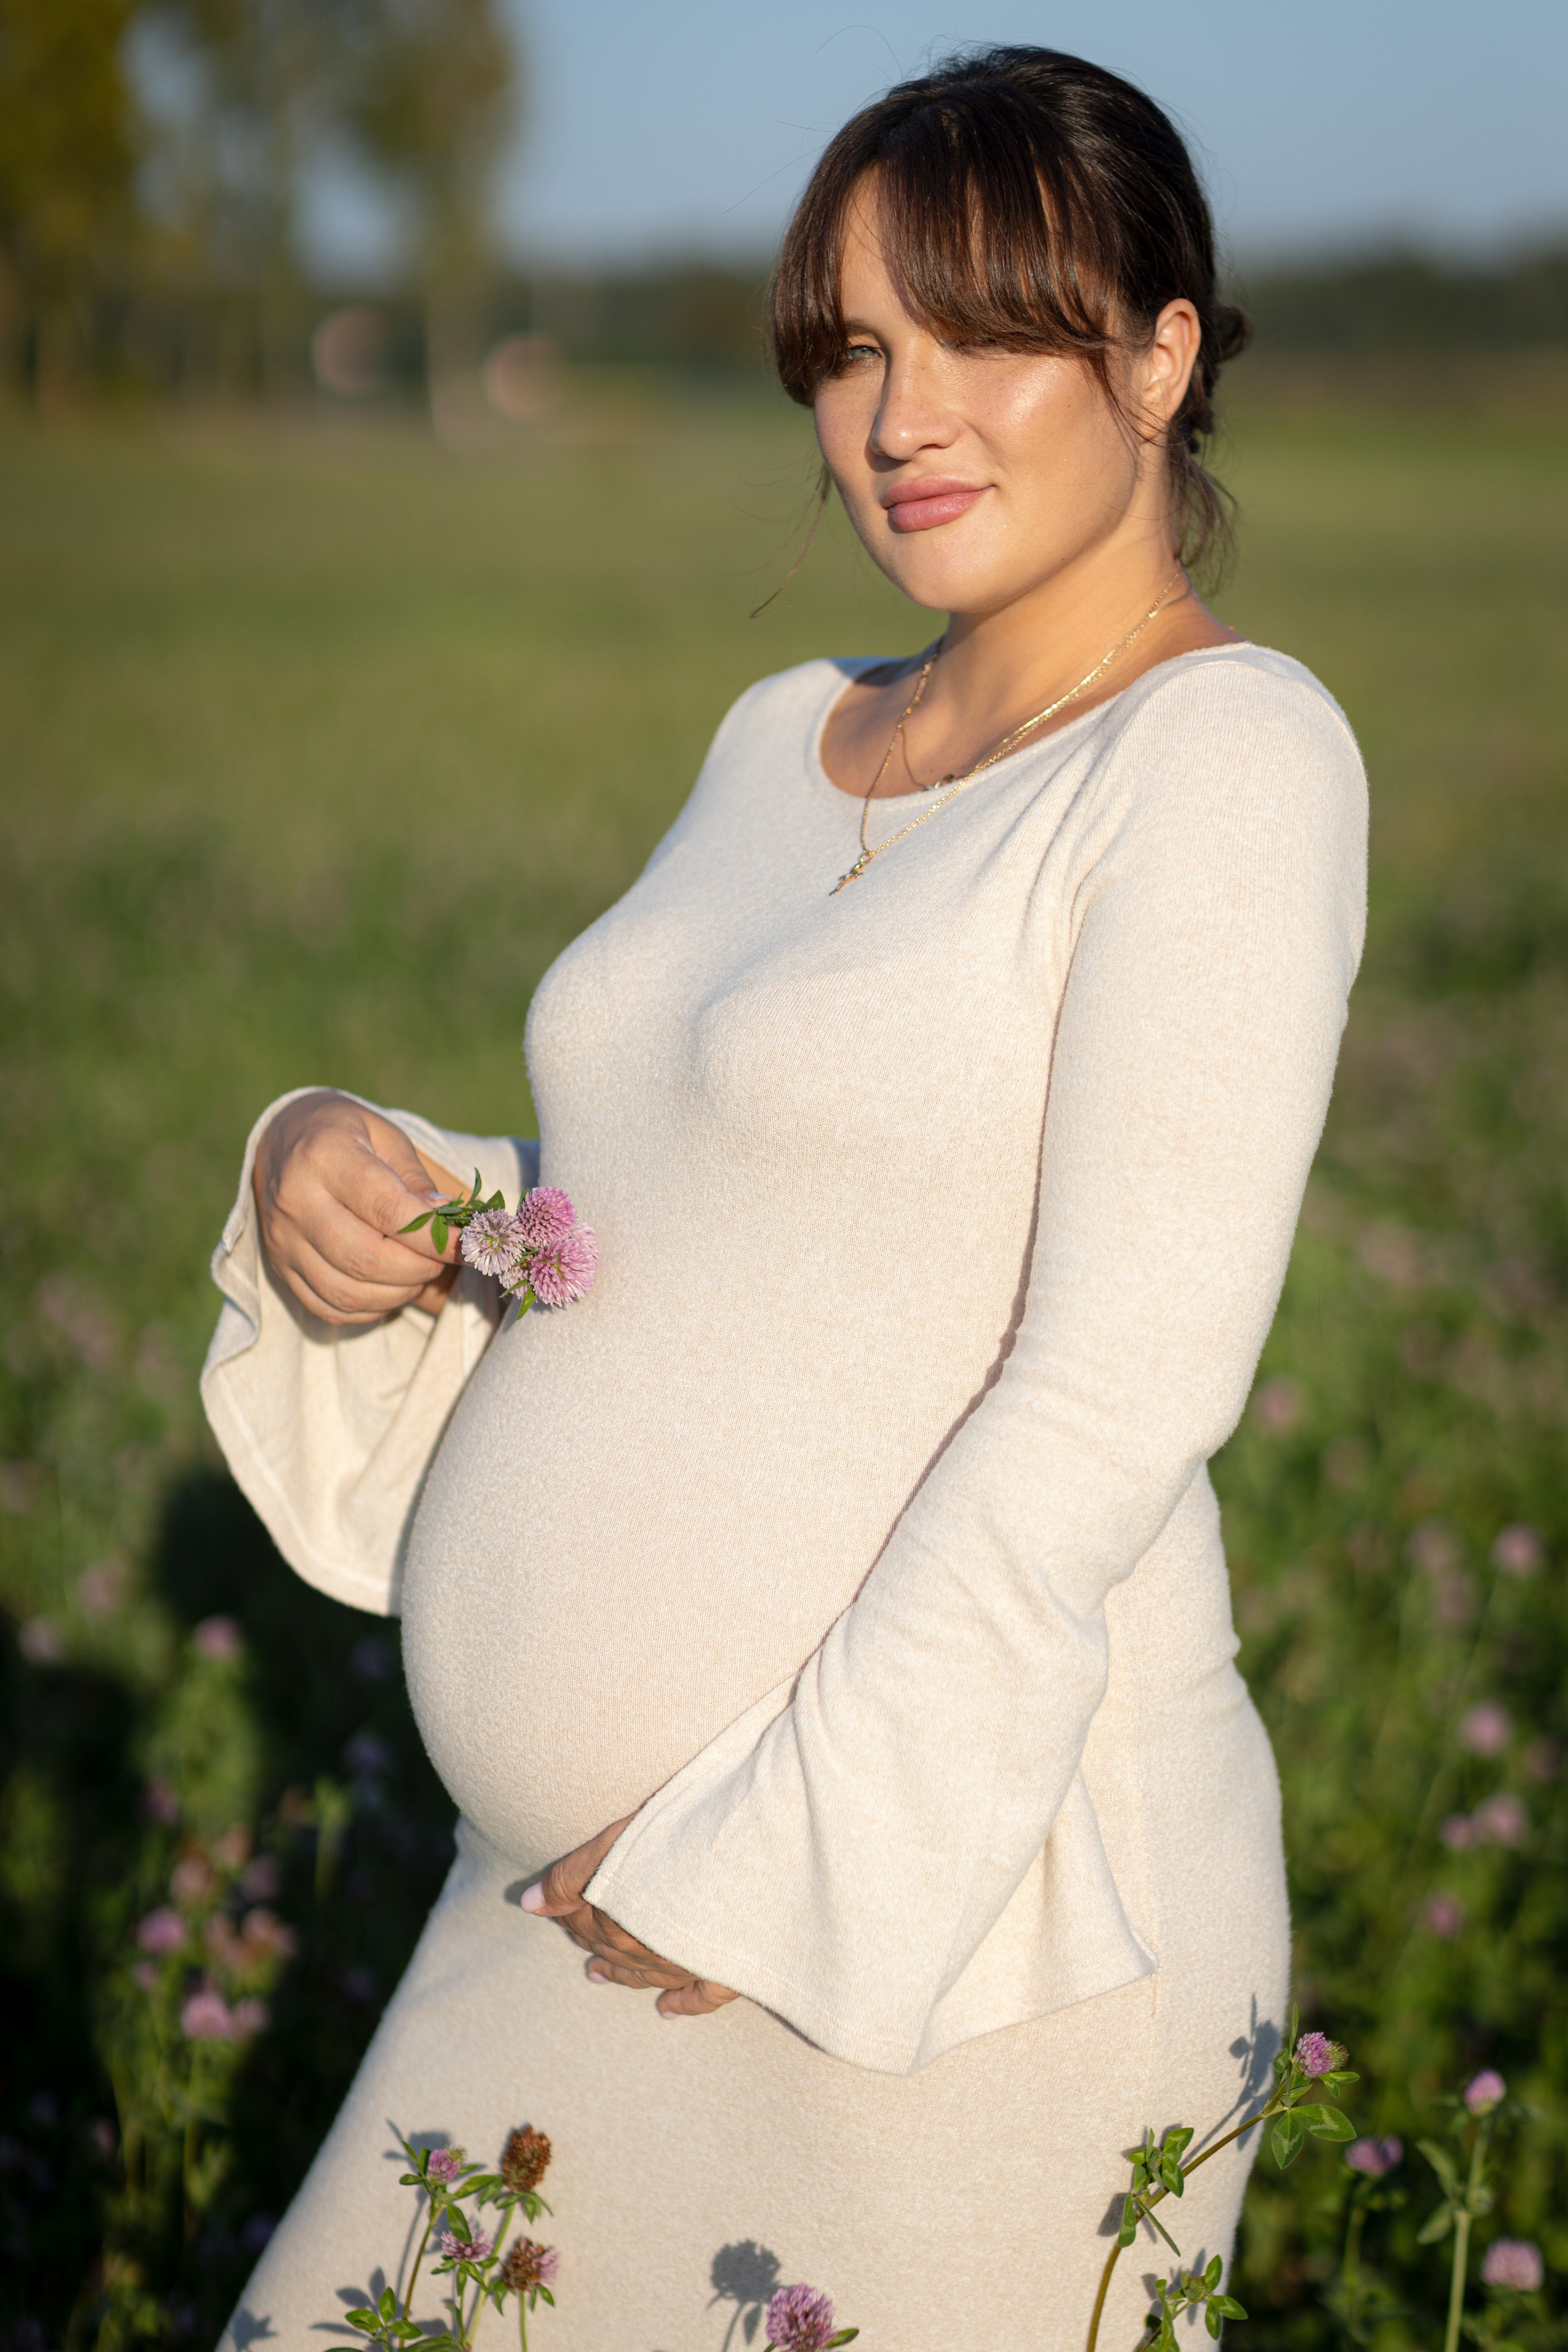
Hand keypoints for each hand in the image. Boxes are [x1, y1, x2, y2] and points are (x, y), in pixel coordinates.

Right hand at [253, 1090, 464, 1326]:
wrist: (282, 1141)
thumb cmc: (347, 1134)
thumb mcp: (387, 1137)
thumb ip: (416, 1181)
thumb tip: (448, 1225)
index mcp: (325, 1157)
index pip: (387, 1210)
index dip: (435, 1236)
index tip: (470, 1244)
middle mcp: (295, 1202)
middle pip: (366, 1259)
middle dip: (420, 1269)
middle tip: (443, 1258)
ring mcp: (282, 1241)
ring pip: (347, 1292)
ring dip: (398, 1293)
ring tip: (419, 1272)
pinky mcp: (280, 1268)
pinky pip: (328, 1307)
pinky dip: (370, 1308)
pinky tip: (390, 1287)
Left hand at [521, 1818, 738, 2018]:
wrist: (753, 1852)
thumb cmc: (682, 1837)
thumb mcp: (617, 1844)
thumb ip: (571, 1876)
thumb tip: (527, 1905)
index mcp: (622, 1919)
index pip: (585, 1921)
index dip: (568, 1911)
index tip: (559, 1907)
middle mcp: (651, 1949)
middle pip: (611, 1948)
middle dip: (589, 1939)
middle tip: (575, 1935)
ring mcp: (689, 1964)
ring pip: (644, 1975)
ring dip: (617, 1974)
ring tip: (596, 1973)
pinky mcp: (726, 1973)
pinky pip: (699, 1998)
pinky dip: (680, 2005)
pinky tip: (666, 2011)